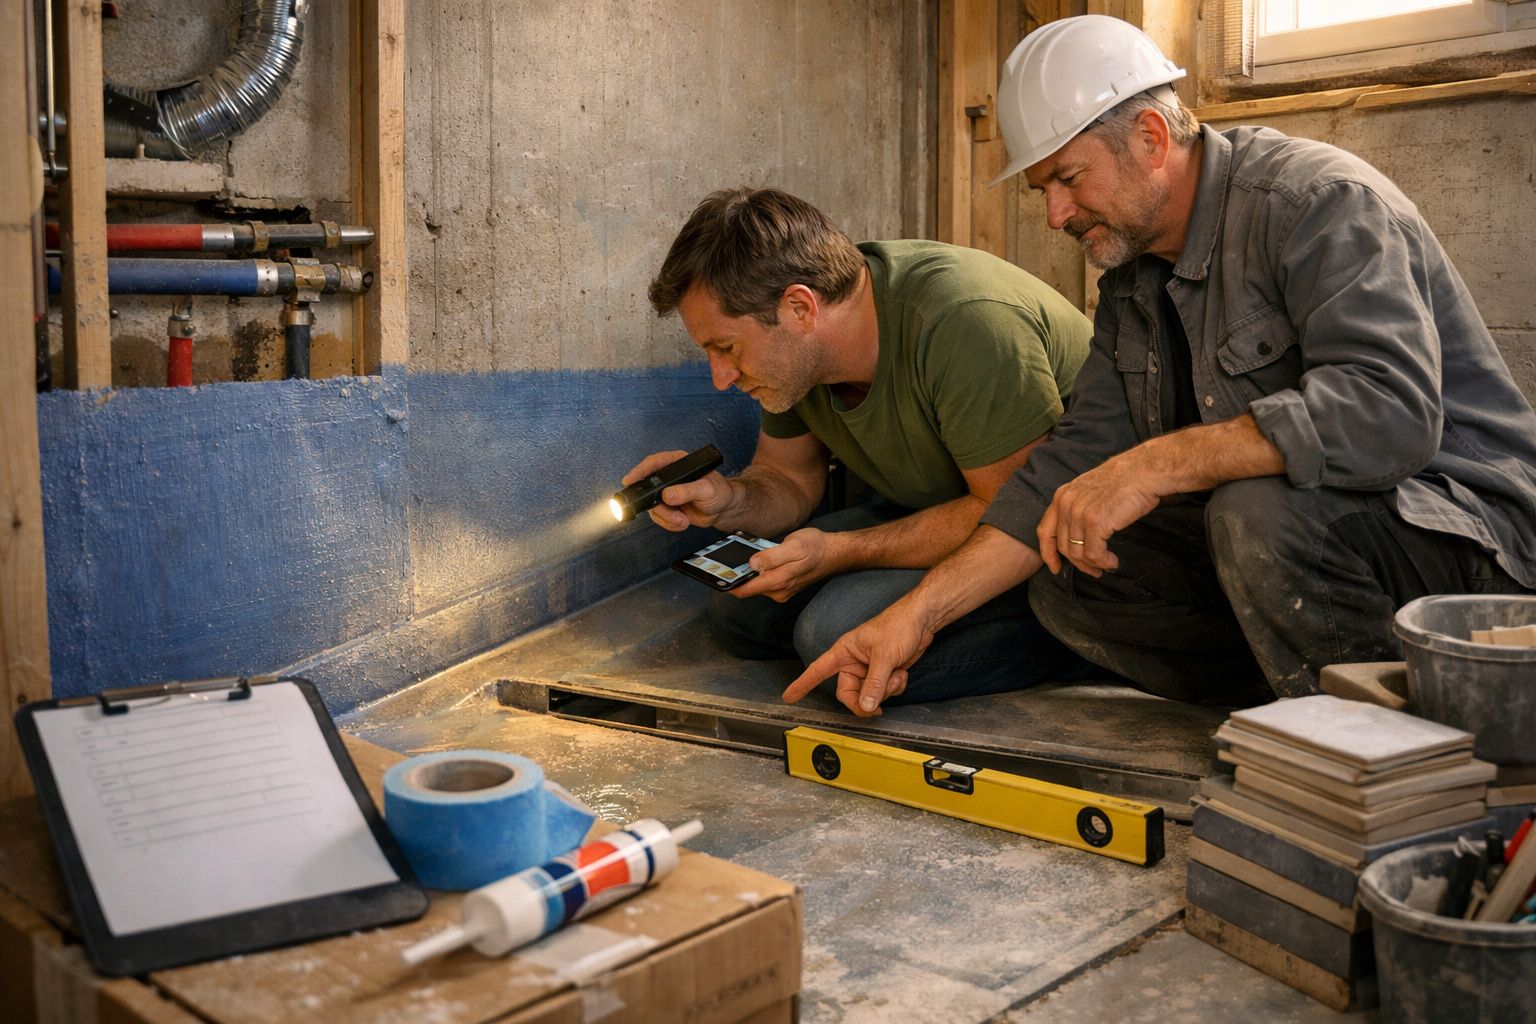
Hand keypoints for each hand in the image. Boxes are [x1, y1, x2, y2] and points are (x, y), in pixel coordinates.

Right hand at [621, 450, 733, 530]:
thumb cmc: (720, 492)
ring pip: (653, 507)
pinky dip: (669, 524)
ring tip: (682, 520)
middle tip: (672, 514)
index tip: (629, 480)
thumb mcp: (706, 489)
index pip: (654, 463)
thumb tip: (668, 495)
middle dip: (658, 506)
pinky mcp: (669, 508)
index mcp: (677, 464)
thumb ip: (688, 491)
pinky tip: (682, 522)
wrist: (725, 509)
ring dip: (666, 517)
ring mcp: (668, 494)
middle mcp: (670, 478)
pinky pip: (660, 518)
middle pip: (649, 489)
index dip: (639, 471)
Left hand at [729, 528, 835, 601]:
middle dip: (738, 575)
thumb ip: (772, 557)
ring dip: (749, 571)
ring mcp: (782, 590)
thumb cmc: (816, 547)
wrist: (834, 552)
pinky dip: (759, 571)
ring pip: (757, 583)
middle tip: (726, 559)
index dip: (728, 585)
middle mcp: (778, 591)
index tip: (715, 576)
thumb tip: (752, 564)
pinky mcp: (785, 585)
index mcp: (778, 582)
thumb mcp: (793, 546)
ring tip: (744, 554)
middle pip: (749, 587)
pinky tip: (759, 557)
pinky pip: (765, 580)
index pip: (745, 590)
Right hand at [781, 603, 934, 715]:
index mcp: (845, 651)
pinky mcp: (883, 673)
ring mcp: (869, 669)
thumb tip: (866, 706)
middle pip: (849, 694)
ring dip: (885, 691)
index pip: (818, 670)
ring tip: (896, 675)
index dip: (802, 684)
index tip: (789, 696)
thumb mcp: (884, 655)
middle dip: (866, 699)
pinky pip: (883, 692)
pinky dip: (894, 688)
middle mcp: (854, 662)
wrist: (922, 620)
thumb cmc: (898, 625)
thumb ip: (874, 683)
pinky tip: (901, 674)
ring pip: (868, 695)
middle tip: (878, 703)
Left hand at [1037, 449, 1161, 576]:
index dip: (1048, 553)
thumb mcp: (1090, 491)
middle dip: (1078, 563)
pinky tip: (1113, 562)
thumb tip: (1079, 537)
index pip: (1045, 531)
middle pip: (1063, 546)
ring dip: (1093, 565)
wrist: (1144, 471)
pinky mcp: (1095, 522)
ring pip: (1078, 553)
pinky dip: (1103, 562)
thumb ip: (1079, 509)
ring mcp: (1079, 513)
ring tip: (1106, 565)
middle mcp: (1066, 504)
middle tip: (1093, 571)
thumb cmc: (1125, 481)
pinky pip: (1093, 554)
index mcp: (1062, 496)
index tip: (1055, 567)